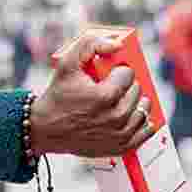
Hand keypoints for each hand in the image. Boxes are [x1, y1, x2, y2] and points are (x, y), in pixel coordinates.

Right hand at [29, 32, 156, 157]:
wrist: (46, 129)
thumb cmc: (58, 95)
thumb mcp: (67, 63)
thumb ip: (91, 44)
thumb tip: (117, 44)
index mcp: (105, 96)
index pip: (128, 74)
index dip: (119, 71)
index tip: (110, 74)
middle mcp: (115, 117)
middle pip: (137, 91)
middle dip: (128, 85)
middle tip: (114, 86)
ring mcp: (120, 134)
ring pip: (143, 110)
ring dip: (138, 102)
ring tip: (123, 99)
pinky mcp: (121, 147)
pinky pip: (145, 132)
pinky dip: (145, 123)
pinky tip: (137, 115)